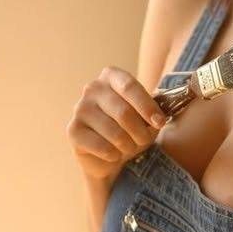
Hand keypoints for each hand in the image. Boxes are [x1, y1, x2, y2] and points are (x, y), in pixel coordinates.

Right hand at [66, 66, 167, 182]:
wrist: (108, 155)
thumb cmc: (131, 129)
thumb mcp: (145, 117)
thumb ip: (153, 111)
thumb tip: (158, 118)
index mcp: (112, 76)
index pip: (130, 86)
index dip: (147, 106)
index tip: (159, 122)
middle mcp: (92, 88)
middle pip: (123, 112)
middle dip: (140, 132)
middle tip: (144, 141)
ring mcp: (80, 109)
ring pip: (114, 132)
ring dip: (128, 145)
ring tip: (129, 147)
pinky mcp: (73, 131)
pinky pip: (102, 147)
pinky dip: (114, 155)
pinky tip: (113, 154)